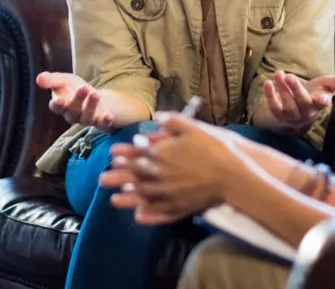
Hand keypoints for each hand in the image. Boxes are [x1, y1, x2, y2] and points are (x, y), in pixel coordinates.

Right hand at [36, 71, 114, 129]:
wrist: (96, 98)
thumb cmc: (75, 89)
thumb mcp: (65, 80)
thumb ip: (52, 80)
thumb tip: (39, 78)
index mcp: (63, 105)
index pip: (57, 107)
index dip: (57, 105)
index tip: (57, 100)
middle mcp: (73, 115)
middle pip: (73, 112)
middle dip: (77, 101)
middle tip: (83, 87)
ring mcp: (87, 119)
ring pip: (87, 118)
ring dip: (90, 107)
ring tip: (95, 94)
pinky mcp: (101, 121)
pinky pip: (102, 124)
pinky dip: (105, 121)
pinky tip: (109, 116)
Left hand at [100, 115, 243, 224]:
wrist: (232, 173)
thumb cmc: (214, 147)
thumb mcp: (194, 127)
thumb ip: (173, 121)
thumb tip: (157, 117)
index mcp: (162, 153)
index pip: (138, 154)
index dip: (124, 153)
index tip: (112, 154)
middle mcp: (160, 175)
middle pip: (134, 176)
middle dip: (117, 176)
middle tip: (102, 179)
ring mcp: (168, 194)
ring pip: (142, 196)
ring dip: (127, 197)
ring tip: (113, 200)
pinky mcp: (179, 208)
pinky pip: (159, 212)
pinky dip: (147, 215)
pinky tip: (139, 216)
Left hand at [263, 70, 334, 129]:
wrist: (297, 111)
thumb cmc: (314, 94)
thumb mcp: (325, 86)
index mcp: (320, 104)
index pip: (323, 104)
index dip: (323, 100)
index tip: (322, 97)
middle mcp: (307, 112)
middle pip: (302, 102)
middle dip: (296, 89)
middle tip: (289, 76)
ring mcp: (292, 115)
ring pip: (288, 105)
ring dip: (282, 89)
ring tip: (278, 73)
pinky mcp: (279, 116)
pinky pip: (274, 108)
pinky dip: (270, 97)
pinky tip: (267, 83)